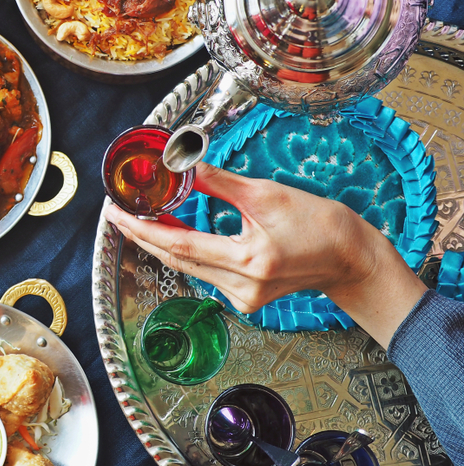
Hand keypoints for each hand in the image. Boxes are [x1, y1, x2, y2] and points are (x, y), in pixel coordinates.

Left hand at [103, 163, 426, 347]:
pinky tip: (170, 232)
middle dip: (142, 234)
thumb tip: (181, 166)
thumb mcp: (266, 194)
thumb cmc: (318, 223)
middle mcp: (242, 288)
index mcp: (249, 262)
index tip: (115, 212)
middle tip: (116, 212)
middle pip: (176, 259)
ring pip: (187, 267)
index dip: (141, 228)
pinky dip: (184, 251)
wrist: (349, 258)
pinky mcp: (244, 300)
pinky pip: (202, 272)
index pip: (179, 244)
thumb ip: (218, 183)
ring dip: (161, 242)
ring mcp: (242, 299)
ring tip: (136, 217)